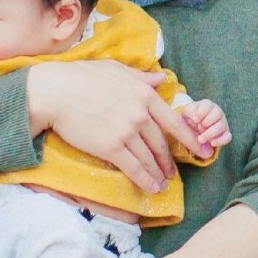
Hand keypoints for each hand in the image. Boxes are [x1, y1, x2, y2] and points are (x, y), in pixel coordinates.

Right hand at [27, 59, 180, 192]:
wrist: (54, 92)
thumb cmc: (81, 77)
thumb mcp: (116, 69)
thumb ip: (142, 77)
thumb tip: (161, 79)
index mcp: (145, 94)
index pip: (175, 121)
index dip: (191, 139)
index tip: (203, 150)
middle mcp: (140, 114)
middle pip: (162, 143)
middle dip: (169, 161)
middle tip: (174, 172)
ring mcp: (127, 131)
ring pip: (150, 158)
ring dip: (159, 173)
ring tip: (163, 182)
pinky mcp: (111, 147)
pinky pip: (134, 168)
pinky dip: (146, 180)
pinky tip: (152, 188)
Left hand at [175, 97, 231, 157]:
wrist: (194, 127)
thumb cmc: (191, 117)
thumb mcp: (187, 112)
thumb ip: (190, 112)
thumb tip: (196, 118)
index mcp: (207, 105)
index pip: (208, 105)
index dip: (202, 112)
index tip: (195, 119)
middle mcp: (217, 112)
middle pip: (218, 114)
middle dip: (206, 122)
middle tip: (198, 127)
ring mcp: (223, 123)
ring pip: (221, 126)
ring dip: (210, 133)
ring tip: (200, 139)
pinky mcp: (225, 134)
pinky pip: (227, 137)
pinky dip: (220, 140)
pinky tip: (211, 143)